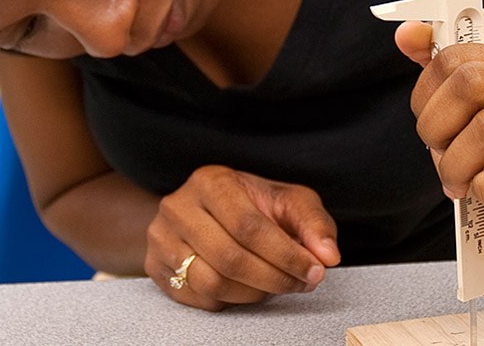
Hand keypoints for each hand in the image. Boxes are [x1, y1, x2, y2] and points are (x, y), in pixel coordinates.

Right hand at [145, 165, 341, 310]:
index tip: (314, 271)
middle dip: (274, 279)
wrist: (204, 210)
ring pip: (211, 283)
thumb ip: (313, 224)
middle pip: (230, 258)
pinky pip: (197, 298)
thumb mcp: (288, 201)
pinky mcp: (155, 266)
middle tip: (301, 284)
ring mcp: (160, 237)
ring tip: (274, 285)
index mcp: (211, 181)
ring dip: (253, 294)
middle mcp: (178, 206)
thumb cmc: (252, 205)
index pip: (249, 226)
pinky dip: (230, 300)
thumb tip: (328, 256)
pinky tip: (247, 287)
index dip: (285, 255)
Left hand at [396, 21, 483, 280]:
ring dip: (458, 165)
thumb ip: (439, 72)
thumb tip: (408, 33)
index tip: (430, 124)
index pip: (455, 57)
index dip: (426, 96)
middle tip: (440, 155)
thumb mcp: (465, 119)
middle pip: (471, 83)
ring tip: (461, 182)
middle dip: (437, 127)